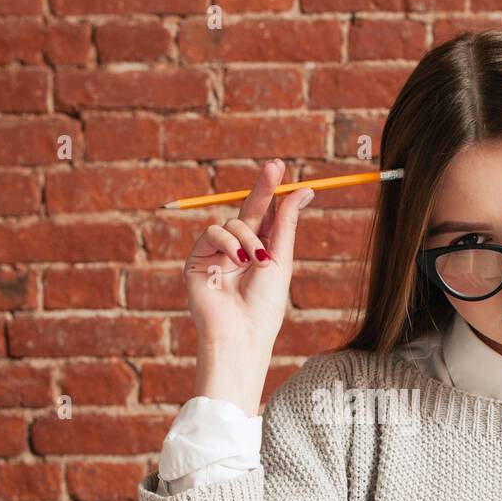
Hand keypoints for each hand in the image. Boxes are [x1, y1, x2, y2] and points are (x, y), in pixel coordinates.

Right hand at [183, 159, 313, 415]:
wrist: (240, 334)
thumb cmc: (264, 305)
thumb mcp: (280, 260)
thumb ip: (286, 224)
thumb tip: (303, 190)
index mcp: (262, 253)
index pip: (268, 217)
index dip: (274, 194)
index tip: (283, 170)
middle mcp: (239, 251)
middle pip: (250, 210)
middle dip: (262, 188)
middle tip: (275, 166)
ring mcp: (217, 254)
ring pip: (233, 222)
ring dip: (249, 236)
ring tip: (257, 259)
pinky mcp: (198, 260)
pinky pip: (212, 233)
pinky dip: (228, 242)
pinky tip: (237, 260)